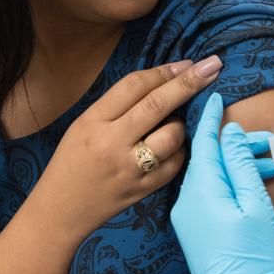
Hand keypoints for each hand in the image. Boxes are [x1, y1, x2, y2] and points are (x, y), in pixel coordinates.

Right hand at [32, 56, 222, 235]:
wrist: (60, 210)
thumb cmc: (72, 162)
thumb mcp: (83, 125)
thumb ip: (117, 106)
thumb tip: (163, 82)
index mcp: (93, 122)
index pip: (133, 86)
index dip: (163, 71)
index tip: (186, 63)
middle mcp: (112, 144)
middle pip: (157, 105)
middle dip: (189, 82)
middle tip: (212, 65)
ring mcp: (129, 169)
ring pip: (172, 136)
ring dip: (180, 124)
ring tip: (171, 125)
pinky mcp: (142, 191)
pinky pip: (175, 164)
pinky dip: (180, 151)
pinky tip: (172, 148)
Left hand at [170, 93, 273, 273]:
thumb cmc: (254, 261)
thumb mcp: (254, 205)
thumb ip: (239, 165)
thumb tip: (227, 133)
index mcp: (200, 189)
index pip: (203, 139)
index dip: (212, 114)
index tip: (215, 90)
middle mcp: (186, 201)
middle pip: (206, 156)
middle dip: (231, 141)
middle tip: (262, 136)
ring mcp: (188, 218)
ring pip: (209, 176)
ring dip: (234, 163)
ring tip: (267, 161)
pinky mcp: (194, 232)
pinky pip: (208, 194)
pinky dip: (228, 182)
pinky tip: (249, 183)